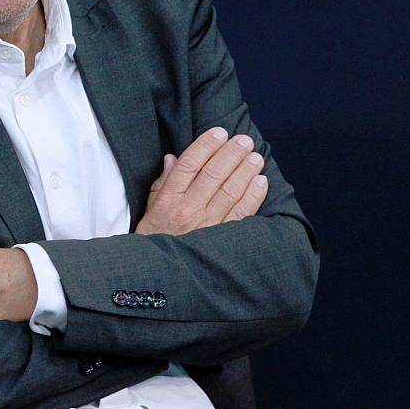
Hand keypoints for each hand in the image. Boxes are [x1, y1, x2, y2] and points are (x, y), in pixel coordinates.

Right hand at [135, 127, 268, 235]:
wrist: (158, 276)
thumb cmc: (153, 240)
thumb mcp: (149, 210)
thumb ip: (162, 183)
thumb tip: (173, 158)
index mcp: (167, 200)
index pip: (189, 164)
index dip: (206, 145)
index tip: (220, 132)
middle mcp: (187, 211)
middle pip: (213, 174)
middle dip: (231, 153)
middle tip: (244, 140)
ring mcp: (206, 226)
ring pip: (230, 191)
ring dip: (246, 171)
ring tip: (255, 157)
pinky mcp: (221, 241)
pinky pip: (242, 214)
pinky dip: (253, 195)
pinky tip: (261, 181)